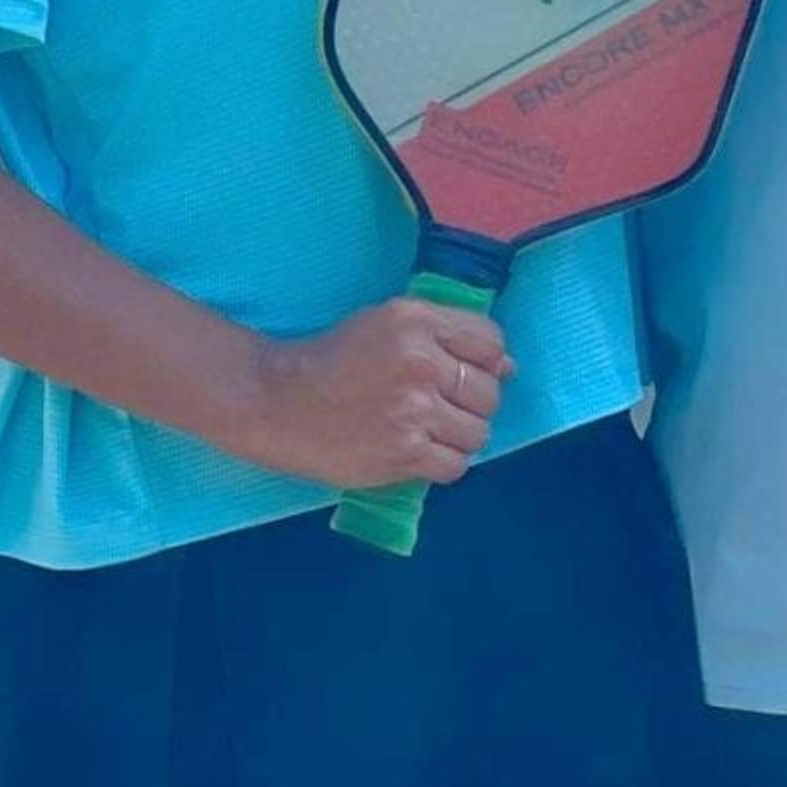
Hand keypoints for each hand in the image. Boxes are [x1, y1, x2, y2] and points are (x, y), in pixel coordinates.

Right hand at [242, 292, 508, 495]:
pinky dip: (443, 462)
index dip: (486, 362)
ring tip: (427, 430)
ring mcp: (414, 411)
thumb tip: (508, 368)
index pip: (491, 343)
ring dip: (459, 436)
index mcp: (416, 321)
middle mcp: (421, 363)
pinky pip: (456, 465)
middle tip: (438, 406)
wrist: (278, 402)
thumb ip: (447, 336)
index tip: (462, 374)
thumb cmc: (333, 359)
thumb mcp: (386, 324)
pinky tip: (418, 451)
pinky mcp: (404, 453)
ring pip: (477, 432)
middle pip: (489, 392)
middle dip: (472, 403)